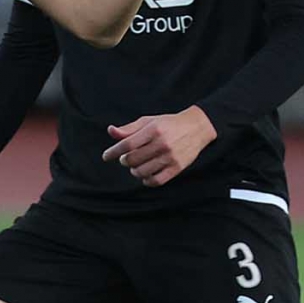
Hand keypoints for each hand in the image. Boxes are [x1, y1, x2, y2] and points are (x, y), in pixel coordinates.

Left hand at [101, 107, 217, 186]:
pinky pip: (156, 181)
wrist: (197, 127)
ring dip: (134, 171)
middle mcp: (162, 143)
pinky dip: (147, 180)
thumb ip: (129, 128)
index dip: (113, 152)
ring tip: (136, 166)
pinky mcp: (177, 168)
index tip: (106, 156)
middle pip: (132, 160)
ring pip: (142, 172)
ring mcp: (170, 157)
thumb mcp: (149, 121)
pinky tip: (145, 175)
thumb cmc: (168, 124)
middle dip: (124, 160)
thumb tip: (110, 131)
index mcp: (153, 130)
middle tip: (126, 158)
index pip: (127, 144)